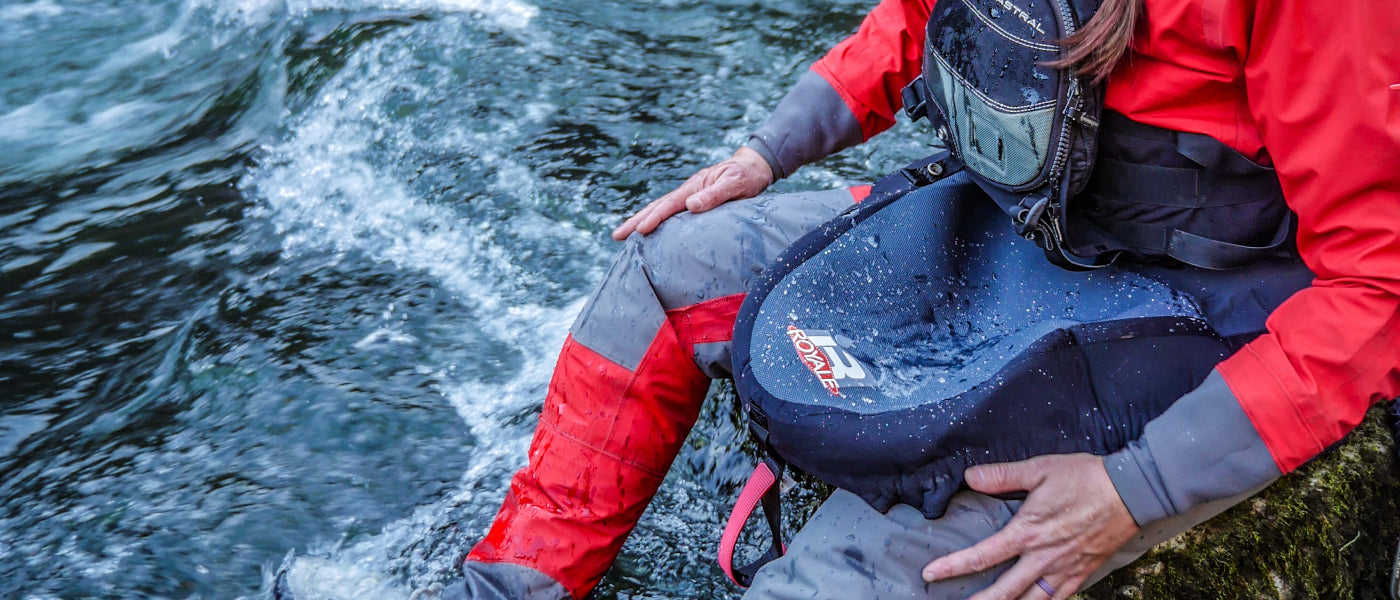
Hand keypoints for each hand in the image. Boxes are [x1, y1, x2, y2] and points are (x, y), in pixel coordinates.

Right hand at [611, 146, 773, 239]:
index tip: (640, 231)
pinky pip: (670, 213)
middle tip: (616, 236)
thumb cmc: (746, 176)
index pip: (669, 205)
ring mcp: (688, 196)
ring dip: (641, 222)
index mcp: (694, 186)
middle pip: (656, 207)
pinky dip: (656, 221)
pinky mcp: (692, 202)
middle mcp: (687, 191)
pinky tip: (648, 231)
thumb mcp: (735, 183)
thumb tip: (690, 205)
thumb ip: (715, 194)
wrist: (753, 167)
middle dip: (636, 221)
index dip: (654, 218)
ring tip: (622, 236)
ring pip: (660, 209)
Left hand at [922, 454, 1139, 599]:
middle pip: (1003, 593)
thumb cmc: (1085, 478)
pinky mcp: (1081, 574)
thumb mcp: (1040, 469)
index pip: (983, 556)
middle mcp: (1043, 558)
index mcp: (1028, 532)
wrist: (1131, 492)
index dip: (953, 567)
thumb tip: (970, 476)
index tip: (930, 574)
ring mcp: (1064, 570)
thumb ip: (1002, 476)